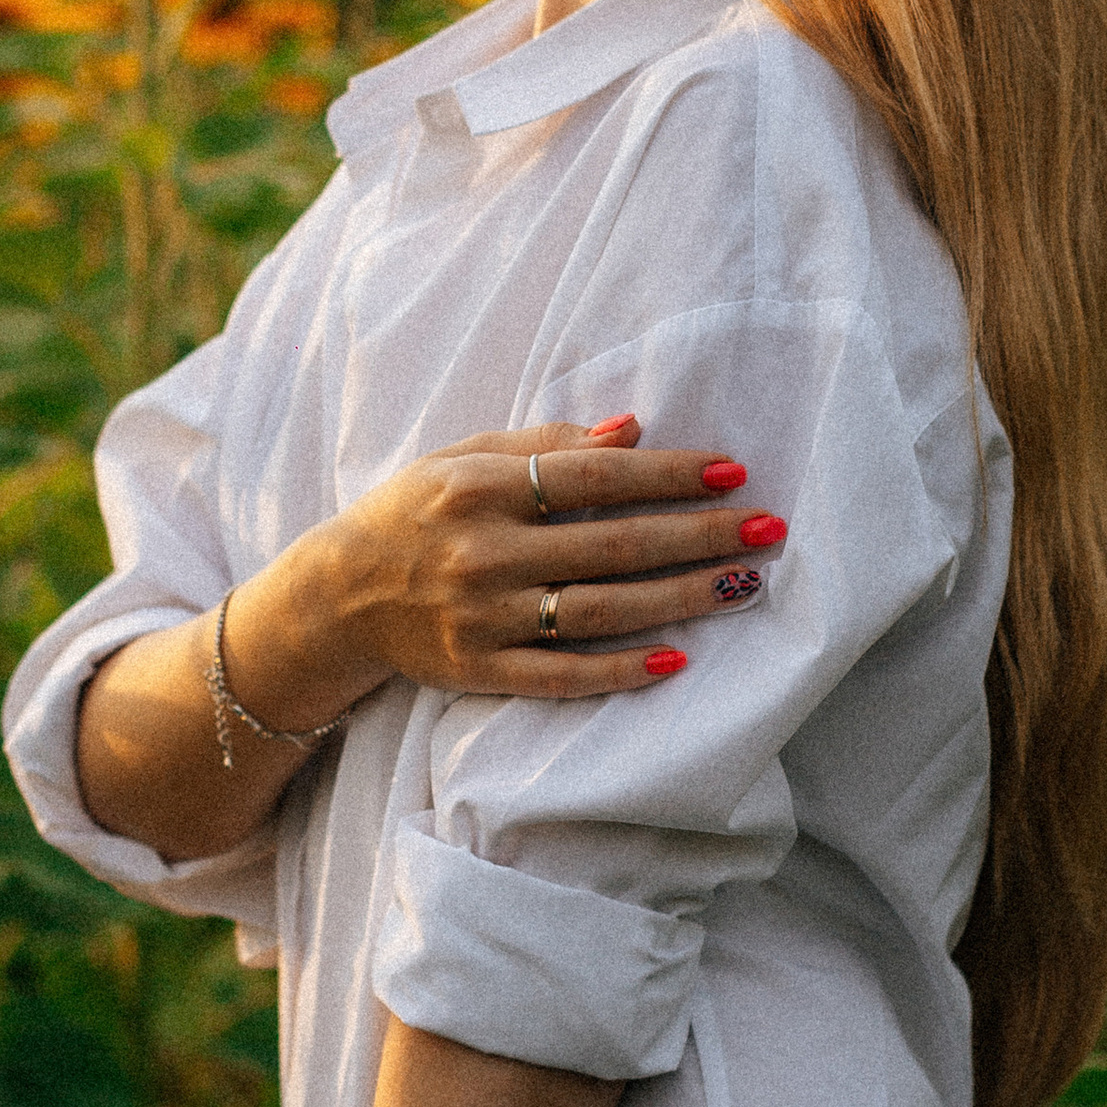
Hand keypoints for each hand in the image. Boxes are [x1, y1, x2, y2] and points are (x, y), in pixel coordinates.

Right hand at [226, 416, 785, 722]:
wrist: (338, 598)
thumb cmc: (413, 513)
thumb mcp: (462, 458)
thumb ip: (544, 441)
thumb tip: (632, 430)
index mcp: (479, 489)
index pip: (592, 478)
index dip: (666, 474)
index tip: (731, 472)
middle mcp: (483, 553)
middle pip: (612, 545)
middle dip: (697, 535)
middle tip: (768, 527)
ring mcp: (483, 618)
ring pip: (600, 610)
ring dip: (680, 598)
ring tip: (744, 584)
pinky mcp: (481, 671)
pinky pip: (562, 675)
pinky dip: (620, 670)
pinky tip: (677, 659)